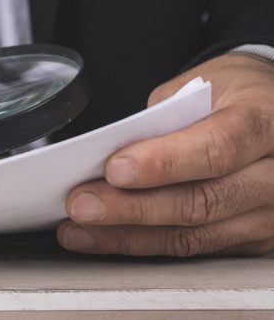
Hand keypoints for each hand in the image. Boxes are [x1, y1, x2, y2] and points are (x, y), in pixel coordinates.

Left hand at [58, 53, 273, 255]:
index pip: (217, 149)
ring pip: (194, 236)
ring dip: (127, 235)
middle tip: (81, 205)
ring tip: (78, 229)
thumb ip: (165, 118)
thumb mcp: (204, 84)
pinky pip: (193, 249)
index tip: (115, 170)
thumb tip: (114, 155)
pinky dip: (142, 244)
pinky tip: (104, 238)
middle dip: (132, 208)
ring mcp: (270, 214)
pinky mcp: (254, 239)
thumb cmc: (235, 94)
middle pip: (202, 201)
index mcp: (264, 122)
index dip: (163, 163)